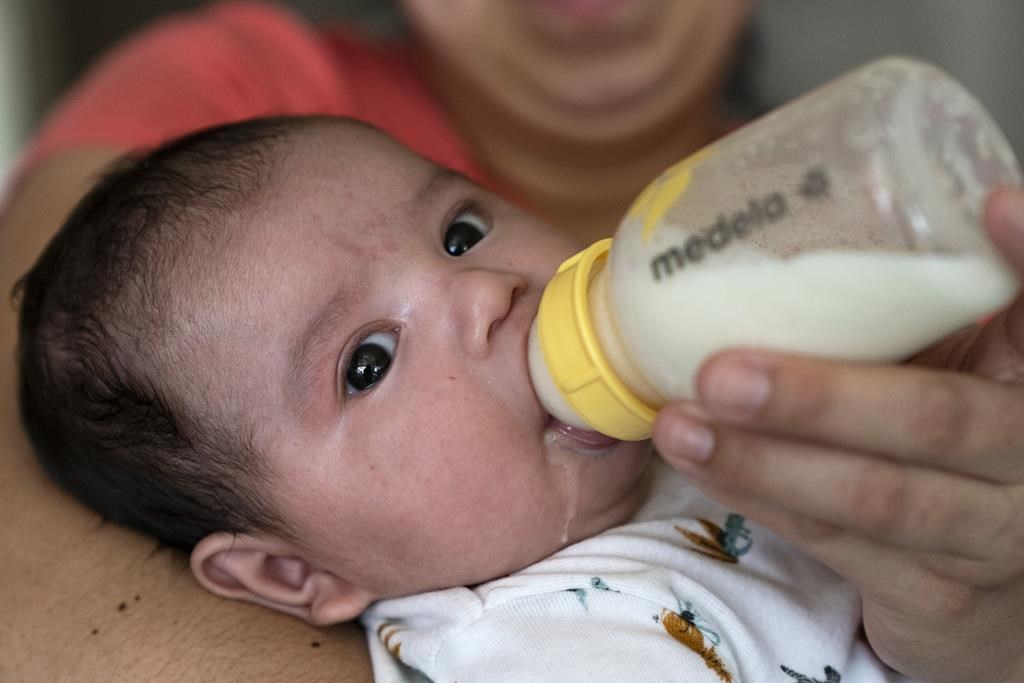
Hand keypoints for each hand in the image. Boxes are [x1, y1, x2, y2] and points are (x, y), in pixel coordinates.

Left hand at [652, 186, 1023, 682]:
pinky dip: (761, 500)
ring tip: (682, 425)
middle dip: (821, 397)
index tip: (994, 204)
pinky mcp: (938, 596)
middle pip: (937, 420)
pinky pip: (837, 544)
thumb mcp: (955, 373)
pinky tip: (702, 466)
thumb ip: (909, 319)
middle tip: (721, 372)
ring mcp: (992, 536)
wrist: (993, 591)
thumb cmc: (951, 448)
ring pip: (877, 497)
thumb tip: (784, 231)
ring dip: (766, 460)